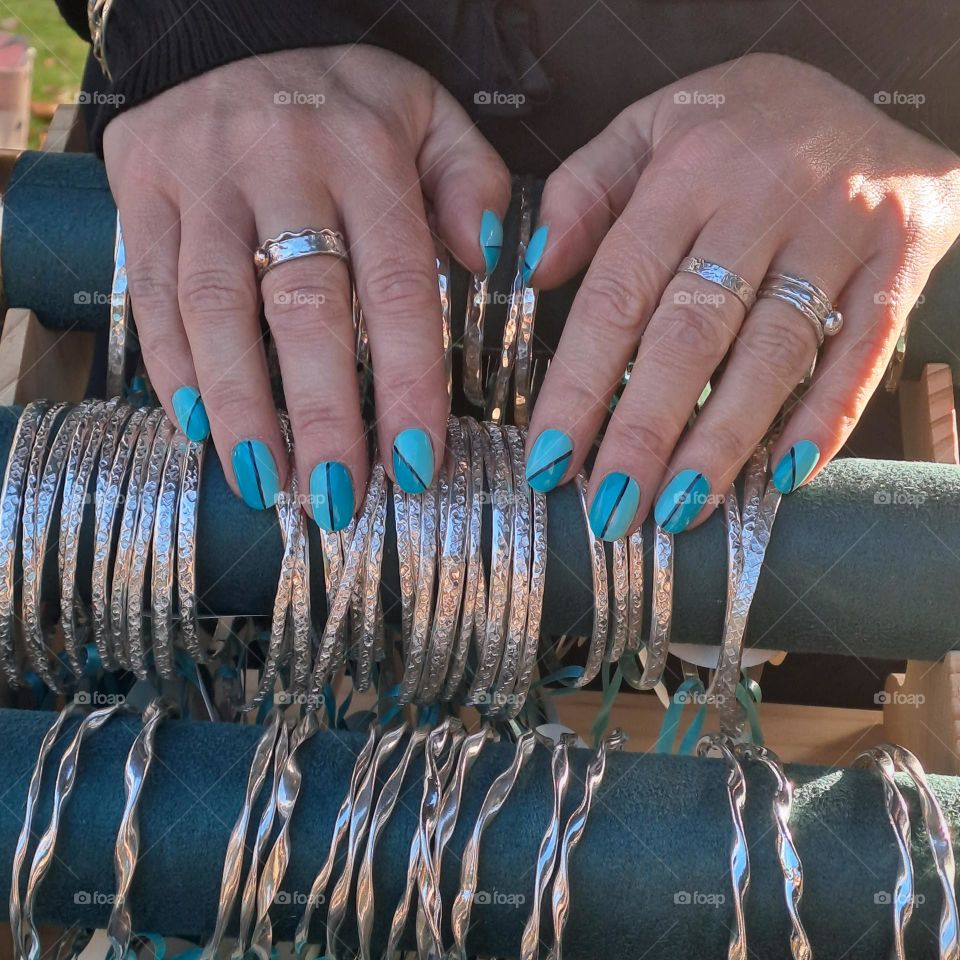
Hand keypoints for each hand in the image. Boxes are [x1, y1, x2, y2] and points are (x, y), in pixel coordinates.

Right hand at [103, 45, 508, 525]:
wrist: (233, 31)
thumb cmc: (346, 101)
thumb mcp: (429, 114)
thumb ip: (472, 183)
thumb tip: (492, 260)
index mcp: (364, 150)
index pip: (395, 282)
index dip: (406, 381)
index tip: (417, 463)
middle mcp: (279, 162)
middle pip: (303, 305)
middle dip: (321, 413)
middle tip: (339, 498)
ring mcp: (200, 175)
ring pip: (214, 305)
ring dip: (240, 406)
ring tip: (265, 483)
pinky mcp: (141, 188)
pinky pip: (148, 287)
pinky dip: (171, 363)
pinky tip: (196, 425)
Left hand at [523, 53, 959, 537]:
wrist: (868, 95)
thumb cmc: (741, 125)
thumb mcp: (650, 126)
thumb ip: (584, 190)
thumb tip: (532, 269)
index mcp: (686, 171)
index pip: (618, 291)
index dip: (579, 382)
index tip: (550, 457)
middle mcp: (761, 199)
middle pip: (691, 333)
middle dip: (644, 431)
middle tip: (611, 507)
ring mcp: (839, 228)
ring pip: (773, 351)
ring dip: (723, 442)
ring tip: (679, 509)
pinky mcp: (902, 256)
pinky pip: (865, 348)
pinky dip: (826, 417)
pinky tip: (785, 474)